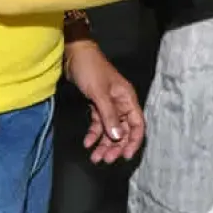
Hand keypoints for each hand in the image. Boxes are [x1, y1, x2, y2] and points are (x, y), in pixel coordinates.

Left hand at [64, 41, 144, 163]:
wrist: (75, 54)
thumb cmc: (91, 70)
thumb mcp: (100, 93)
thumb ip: (109, 116)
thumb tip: (118, 138)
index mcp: (127, 99)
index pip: (137, 124)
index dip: (134, 141)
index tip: (125, 156)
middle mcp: (121, 104)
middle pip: (123, 130)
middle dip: (115, 146)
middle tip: (105, 159)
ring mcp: (109, 105)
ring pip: (110, 130)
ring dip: (104, 144)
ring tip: (95, 157)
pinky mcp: (96, 105)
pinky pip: (98, 124)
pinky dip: (94, 134)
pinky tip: (87, 143)